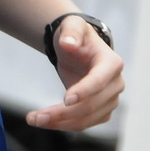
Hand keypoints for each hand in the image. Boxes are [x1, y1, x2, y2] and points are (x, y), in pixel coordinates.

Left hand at [27, 16, 123, 130]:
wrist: (78, 47)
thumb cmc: (76, 35)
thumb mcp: (72, 25)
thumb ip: (71, 32)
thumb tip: (68, 43)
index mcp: (112, 63)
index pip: (99, 81)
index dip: (84, 91)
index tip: (65, 99)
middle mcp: (116, 84)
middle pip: (91, 105)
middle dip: (63, 113)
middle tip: (37, 116)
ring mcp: (110, 100)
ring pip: (86, 119)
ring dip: (60, 123)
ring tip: (34, 120)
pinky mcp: (101, 112)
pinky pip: (82, 123)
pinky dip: (63, 125)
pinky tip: (43, 121)